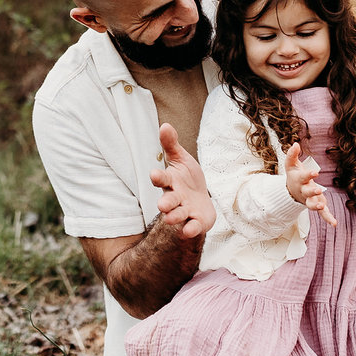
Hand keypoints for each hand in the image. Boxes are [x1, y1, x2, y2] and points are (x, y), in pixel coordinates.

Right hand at [150, 123, 215, 238]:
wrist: (202, 200)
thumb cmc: (188, 179)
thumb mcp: (182, 159)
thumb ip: (172, 145)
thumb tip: (164, 125)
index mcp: (171, 182)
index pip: (162, 179)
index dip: (158, 177)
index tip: (153, 174)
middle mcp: (176, 198)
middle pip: (168, 201)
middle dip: (165, 203)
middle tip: (162, 205)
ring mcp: (185, 211)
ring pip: (178, 215)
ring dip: (175, 217)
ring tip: (171, 218)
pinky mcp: (196, 222)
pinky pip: (192, 227)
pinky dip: (190, 229)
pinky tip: (189, 230)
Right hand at [285, 142, 336, 226]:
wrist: (292, 192)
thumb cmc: (294, 176)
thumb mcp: (291, 165)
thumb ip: (292, 155)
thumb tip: (295, 144)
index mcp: (300, 180)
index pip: (304, 177)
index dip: (309, 175)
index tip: (315, 172)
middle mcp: (304, 191)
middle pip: (308, 192)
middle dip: (312, 192)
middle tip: (317, 190)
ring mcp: (310, 199)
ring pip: (312, 204)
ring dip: (316, 206)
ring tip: (321, 206)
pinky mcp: (316, 205)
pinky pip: (322, 213)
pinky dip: (327, 218)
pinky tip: (334, 223)